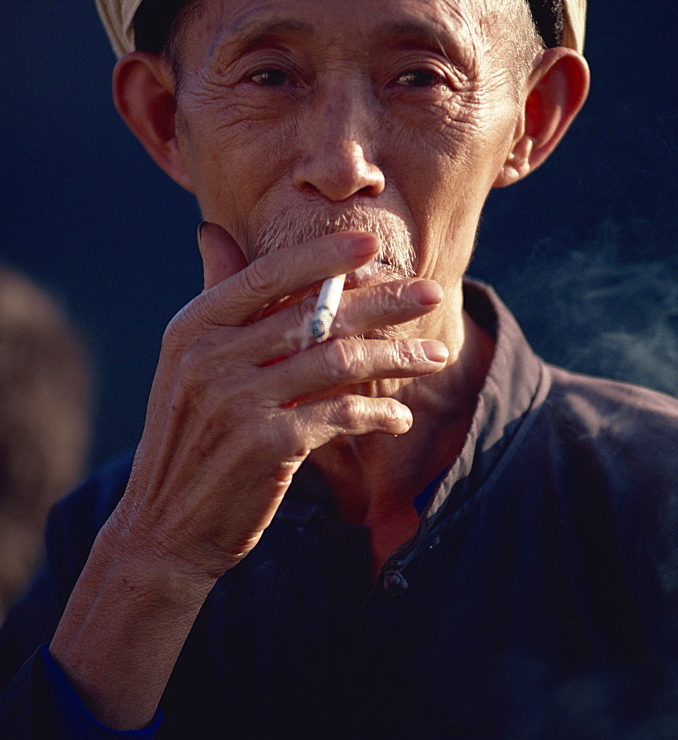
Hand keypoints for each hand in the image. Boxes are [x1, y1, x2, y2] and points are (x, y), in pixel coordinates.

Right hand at [109, 222, 446, 582]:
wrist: (163, 524)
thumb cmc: (190, 432)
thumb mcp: (188, 360)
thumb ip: (215, 298)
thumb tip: (213, 231)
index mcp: (194, 326)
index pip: (268, 276)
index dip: (322, 257)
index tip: (372, 243)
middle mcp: (212, 357)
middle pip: (315, 316)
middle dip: (383, 300)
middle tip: (432, 292)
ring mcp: (238, 401)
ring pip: (337, 361)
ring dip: (395, 357)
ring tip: (436, 356)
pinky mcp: (267, 445)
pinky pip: (340, 415)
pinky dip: (377, 414)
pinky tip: (400, 417)